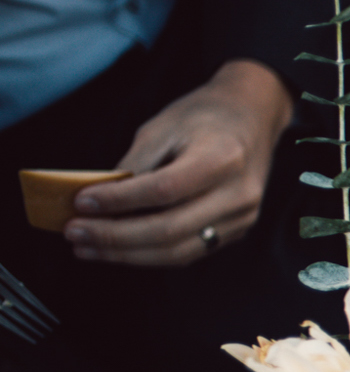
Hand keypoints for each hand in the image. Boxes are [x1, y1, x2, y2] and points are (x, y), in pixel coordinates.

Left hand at [65, 60, 293, 266]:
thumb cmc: (205, 117)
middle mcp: (238, 195)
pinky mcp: (236, 232)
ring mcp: (241, 218)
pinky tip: (119, 249)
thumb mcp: (163, 126)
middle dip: (115, 236)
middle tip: (75, 233)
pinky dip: (148, 254)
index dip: (119, 201)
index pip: (163, 190)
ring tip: (88, 248)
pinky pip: (188, 252)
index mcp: (221, 159)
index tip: (81, 203)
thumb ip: (135, 164)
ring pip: (178, 252)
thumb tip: (97, 200)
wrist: (252, 118)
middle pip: (170, 230)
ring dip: (127, 254)